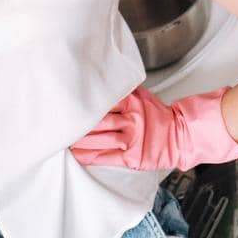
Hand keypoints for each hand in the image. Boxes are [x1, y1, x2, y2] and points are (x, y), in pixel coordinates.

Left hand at [68, 85, 237, 171]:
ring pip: (99, 139)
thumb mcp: (143, 98)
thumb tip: (103, 80)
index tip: (66, 102)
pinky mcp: (132, 157)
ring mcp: (131, 139)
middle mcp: (131, 119)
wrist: (181, 135)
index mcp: (132, 103)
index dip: (84, 102)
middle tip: (57, 122)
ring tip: (61, 139)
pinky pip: (106, 157)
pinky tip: (76, 155)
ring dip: (79, 140)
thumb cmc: (159, 117)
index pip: (104, 101)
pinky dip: (89, 156)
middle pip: (97, 120)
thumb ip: (124, 92)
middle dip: (77, 122)